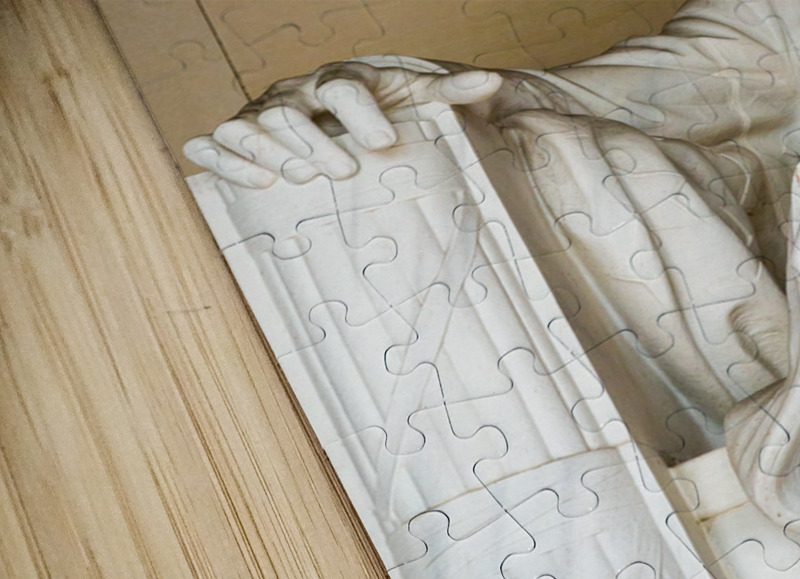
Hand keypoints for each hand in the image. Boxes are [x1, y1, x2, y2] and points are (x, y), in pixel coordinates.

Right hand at [184, 61, 504, 187]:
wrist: (356, 117)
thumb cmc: (387, 110)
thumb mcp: (421, 99)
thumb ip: (451, 91)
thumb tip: (490, 81)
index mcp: (339, 81)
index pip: (342, 87)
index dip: (359, 114)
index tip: (382, 142)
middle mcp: (295, 95)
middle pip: (288, 110)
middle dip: (311, 140)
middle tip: (341, 171)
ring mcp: (263, 117)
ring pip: (247, 125)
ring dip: (266, 151)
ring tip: (296, 177)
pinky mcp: (239, 141)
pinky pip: (215, 143)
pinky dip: (224, 160)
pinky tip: (254, 181)